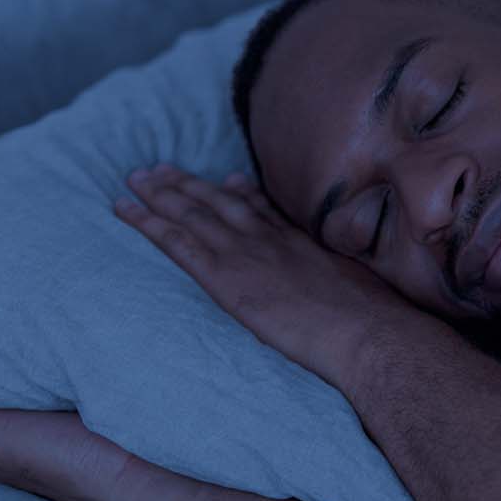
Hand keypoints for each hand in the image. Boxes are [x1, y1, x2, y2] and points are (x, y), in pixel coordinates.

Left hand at [113, 163, 413, 388]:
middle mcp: (269, 239)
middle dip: (190, 184)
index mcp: (301, 243)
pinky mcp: (225, 276)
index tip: (229, 177)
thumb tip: (358, 293)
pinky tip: (124, 209)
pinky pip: (176, 241)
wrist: (368, 331)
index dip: (241, 192)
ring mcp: (246, 253)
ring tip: (136, 178)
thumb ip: (347, 283)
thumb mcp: (364, 291)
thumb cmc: (375, 322)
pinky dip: (147, 221)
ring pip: (192, 212)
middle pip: (221, 201)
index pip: (264, 210)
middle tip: (162, 169)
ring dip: (161, 192)